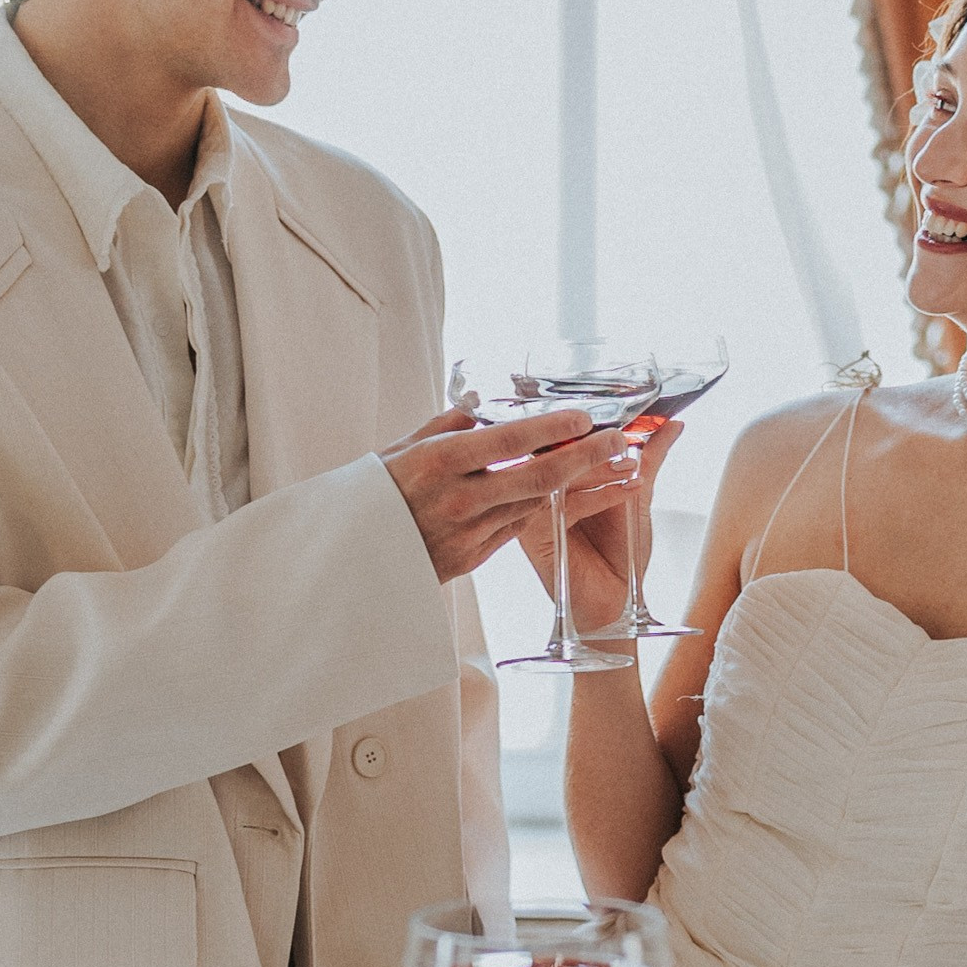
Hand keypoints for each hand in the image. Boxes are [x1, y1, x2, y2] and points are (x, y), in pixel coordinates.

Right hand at [383, 406, 635, 584]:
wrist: (347, 558)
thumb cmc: (374, 494)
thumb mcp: (402, 448)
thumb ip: (448, 426)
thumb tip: (484, 407)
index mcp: (438, 463)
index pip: (508, 441)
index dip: (551, 428)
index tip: (584, 417)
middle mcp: (458, 500)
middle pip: (537, 477)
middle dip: (586, 457)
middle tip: (618, 441)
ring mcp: (467, 534)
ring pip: (534, 504)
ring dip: (575, 486)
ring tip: (607, 465)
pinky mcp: (471, 559)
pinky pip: (515, 528)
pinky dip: (542, 508)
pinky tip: (566, 493)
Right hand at [515, 416, 684, 623]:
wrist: (618, 603)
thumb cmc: (621, 556)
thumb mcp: (638, 498)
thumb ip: (650, 459)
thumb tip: (671, 425)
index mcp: (562, 480)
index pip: (566, 441)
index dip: (591, 428)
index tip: (621, 419)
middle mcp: (545, 494)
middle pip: (558, 454)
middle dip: (595, 444)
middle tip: (625, 439)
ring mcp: (536, 513)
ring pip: (559, 475)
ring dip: (598, 467)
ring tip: (631, 467)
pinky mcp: (533, 534)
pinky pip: (560, 505)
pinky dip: (597, 495)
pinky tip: (625, 491)